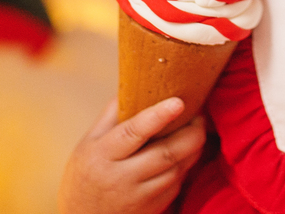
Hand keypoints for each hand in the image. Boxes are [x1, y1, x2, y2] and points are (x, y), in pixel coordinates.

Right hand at [58, 97, 206, 213]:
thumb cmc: (84, 174)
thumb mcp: (88, 143)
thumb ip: (111, 114)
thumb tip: (134, 83)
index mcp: (102, 154)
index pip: (133, 132)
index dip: (158, 116)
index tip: (178, 101)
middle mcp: (121, 178)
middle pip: (167, 153)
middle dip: (192, 132)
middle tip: (199, 116)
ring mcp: (138, 197)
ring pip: (177, 169)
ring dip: (193, 148)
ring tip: (196, 131)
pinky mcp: (151, 208)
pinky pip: (177, 184)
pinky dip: (185, 167)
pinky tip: (184, 154)